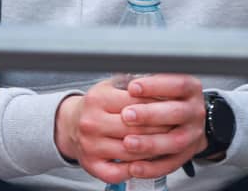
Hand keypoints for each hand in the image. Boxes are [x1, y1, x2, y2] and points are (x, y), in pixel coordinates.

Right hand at [53, 79, 171, 185]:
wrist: (70, 124)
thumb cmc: (97, 106)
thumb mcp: (110, 86)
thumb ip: (132, 82)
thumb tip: (158, 76)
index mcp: (97, 99)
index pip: (136, 104)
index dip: (158, 106)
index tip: (174, 108)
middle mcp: (91, 122)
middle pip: (135, 129)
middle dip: (161, 129)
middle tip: (177, 128)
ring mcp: (90, 145)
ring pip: (130, 152)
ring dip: (153, 151)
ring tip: (168, 145)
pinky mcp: (90, 164)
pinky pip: (117, 172)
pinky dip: (134, 170)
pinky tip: (146, 164)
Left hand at [119, 74, 207, 178]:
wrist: (185, 118)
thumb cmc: (164, 96)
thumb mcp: (159, 81)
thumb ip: (146, 78)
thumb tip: (126, 72)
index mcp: (190, 89)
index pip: (177, 84)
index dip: (155, 85)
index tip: (132, 87)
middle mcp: (195, 112)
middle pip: (177, 113)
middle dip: (150, 114)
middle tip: (127, 115)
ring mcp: (193, 135)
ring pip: (174, 142)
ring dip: (149, 143)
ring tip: (127, 142)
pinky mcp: (185, 156)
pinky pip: (170, 164)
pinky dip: (151, 167)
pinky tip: (134, 167)